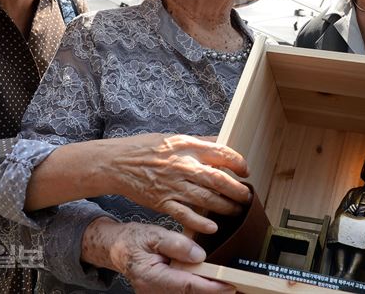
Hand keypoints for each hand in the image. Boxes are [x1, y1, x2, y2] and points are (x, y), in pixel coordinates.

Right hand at [83, 218, 234, 293]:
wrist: (116, 248)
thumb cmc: (132, 240)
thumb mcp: (153, 235)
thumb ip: (176, 244)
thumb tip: (199, 255)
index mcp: (153, 277)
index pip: (187, 285)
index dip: (211, 287)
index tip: (229, 286)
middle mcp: (155, 291)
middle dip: (213, 292)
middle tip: (237, 286)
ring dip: (207, 290)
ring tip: (228, 284)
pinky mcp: (162, 292)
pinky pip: (183, 293)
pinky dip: (198, 289)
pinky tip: (211, 283)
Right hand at [99, 134, 250, 233]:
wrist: (118, 163)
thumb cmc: (146, 148)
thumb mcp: (175, 138)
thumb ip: (199, 142)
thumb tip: (221, 142)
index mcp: (187, 147)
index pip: (221, 153)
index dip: (238, 163)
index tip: (245, 171)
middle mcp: (182, 166)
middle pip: (218, 179)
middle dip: (237, 190)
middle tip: (246, 196)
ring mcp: (173, 185)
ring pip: (206, 198)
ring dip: (225, 207)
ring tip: (236, 211)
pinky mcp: (162, 202)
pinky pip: (185, 215)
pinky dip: (200, 222)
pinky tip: (213, 227)